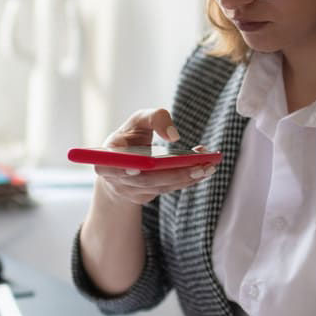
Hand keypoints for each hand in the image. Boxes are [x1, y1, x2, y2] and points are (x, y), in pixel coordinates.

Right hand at [95, 108, 217, 205]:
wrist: (125, 161)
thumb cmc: (131, 137)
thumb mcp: (139, 120)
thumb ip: (154, 118)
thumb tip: (173, 136)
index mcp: (107, 158)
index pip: (108, 167)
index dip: (121, 170)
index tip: (136, 168)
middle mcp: (116, 179)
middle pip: (145, 180)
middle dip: (174, 174)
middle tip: (199, 166)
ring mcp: (131, 191)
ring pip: (160, 187)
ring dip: (186, 177)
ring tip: (209, 165)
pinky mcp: (146, 197)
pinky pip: (168, 189)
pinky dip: (187, 179)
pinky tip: (205, 168)